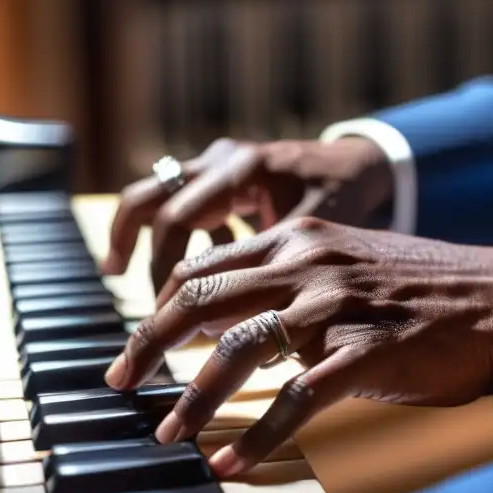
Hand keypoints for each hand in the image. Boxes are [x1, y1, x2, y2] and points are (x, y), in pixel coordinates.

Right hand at [102, 136, 392, 290]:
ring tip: (122, 275)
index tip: (164, 318)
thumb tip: (226, 331)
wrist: (370, 165)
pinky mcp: (224, 177)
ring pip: (155, 195)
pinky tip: (192, 276)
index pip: (175, 219)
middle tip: (134, 301)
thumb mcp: (314, 235)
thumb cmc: (348, 199)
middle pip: (148, 200)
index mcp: (242, 171)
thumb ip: (270, 271)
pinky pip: (182, 203)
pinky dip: (177, 236)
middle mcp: (222, 161)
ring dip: (139, 237)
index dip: (163, 272)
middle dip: (133, 251)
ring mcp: (219, 164)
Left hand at [103, 217, 492, 477]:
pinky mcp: (370, 350)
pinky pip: (299, 397)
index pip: (200, 270)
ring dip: (194, 397)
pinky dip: (259, 434)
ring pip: (239, 348)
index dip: (156, 312)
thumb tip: (229, 335)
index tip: (134, 348)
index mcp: (296, 239)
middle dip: (147, 345)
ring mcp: (338, 303)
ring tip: (168, 434)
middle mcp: (308, 261)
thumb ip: (286, 290)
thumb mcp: (346, 269)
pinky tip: (232, 462)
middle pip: (199, 299)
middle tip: (118, 384)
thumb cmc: (422, 294)